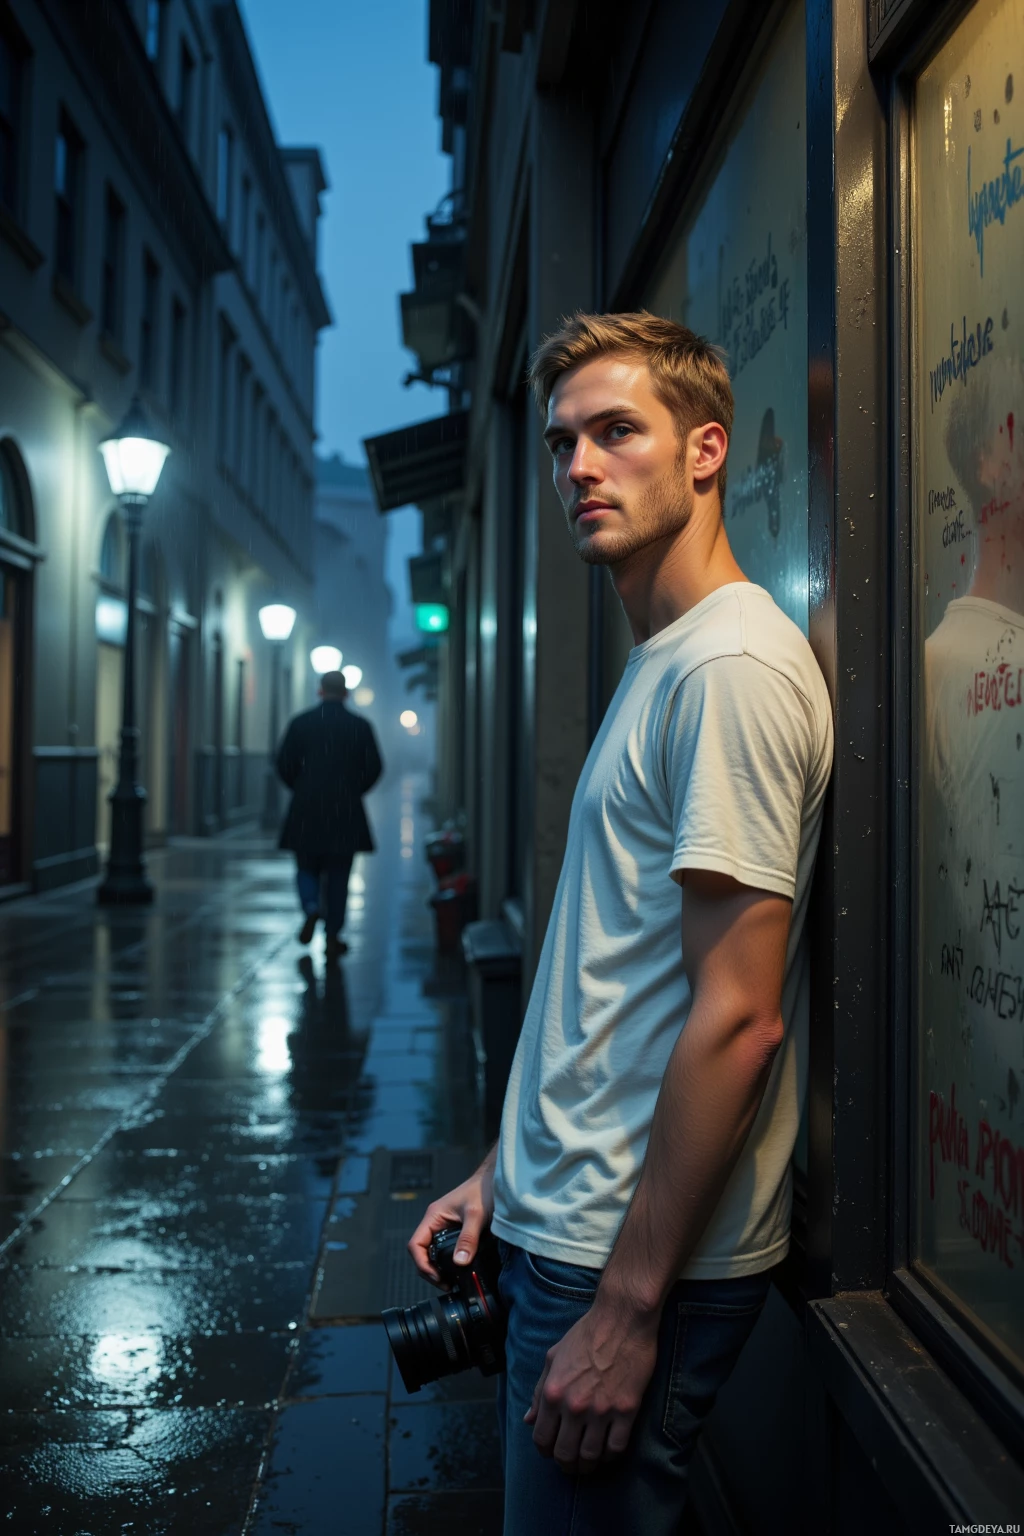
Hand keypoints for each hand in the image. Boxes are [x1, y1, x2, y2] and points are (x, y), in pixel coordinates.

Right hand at [407, 1149, 495, 1285]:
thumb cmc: (483, 1189)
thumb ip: (468, 1238)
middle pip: (422, 1252)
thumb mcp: (476, 1215)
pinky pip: (447, 1250)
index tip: (436, 1276)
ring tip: (452, 1281)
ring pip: (434, 1252)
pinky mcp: (456, 1231)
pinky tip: (459, 1270)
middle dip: (430, 1271)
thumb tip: (460, 1262)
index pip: (416, 1245)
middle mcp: (436, 1222)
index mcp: (433, 1216)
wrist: (497, 1180)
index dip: (422, 1264)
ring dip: (440, 1268)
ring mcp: (445, 1227)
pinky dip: (450, 1262)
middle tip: (446, 1284)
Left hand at [526, 1299, 658, 1474]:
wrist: (622, 1319)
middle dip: (566, 1465)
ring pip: (590, 1456)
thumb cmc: (586, 1333)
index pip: (542, 1438)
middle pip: (565, 1454)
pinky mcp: (626, 1410)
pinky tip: (609, 1451)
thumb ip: (539, 1390)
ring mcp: (601, 1410)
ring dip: (588, 1465)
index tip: (552, 1451)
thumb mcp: (553, 1357)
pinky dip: (611, 1456)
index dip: (545, 1451)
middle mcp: (574, 1406)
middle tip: (572, 1464)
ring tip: (590, 1462)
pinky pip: (617, 1447)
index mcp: (553, 1392)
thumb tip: (528, 1418)